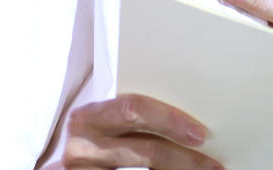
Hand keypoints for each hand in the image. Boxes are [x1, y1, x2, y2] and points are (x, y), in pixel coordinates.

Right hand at [58, 93, 223, 169]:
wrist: (59, 163)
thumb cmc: (91, 133)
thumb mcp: (102, 118)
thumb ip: (130, 112)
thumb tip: (188, 110)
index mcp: (89, 117)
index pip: (134, 109)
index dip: (170, 120)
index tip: (200, 133)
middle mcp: (84, 147)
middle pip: (147, 151)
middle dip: (185, 159)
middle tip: (213, 163)